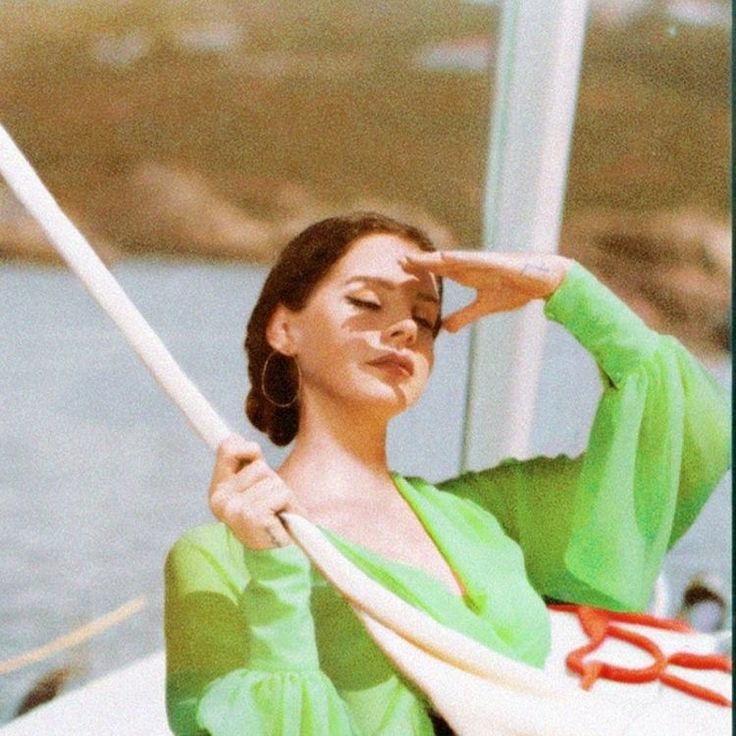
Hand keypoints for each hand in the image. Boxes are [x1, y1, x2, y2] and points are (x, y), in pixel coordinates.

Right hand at [208, 435, 303, 549]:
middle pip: (259, 465)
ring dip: (283, 496)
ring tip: (277, 515)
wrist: (280, 556)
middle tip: (272, 506)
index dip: (243, 446)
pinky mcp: (251, 515)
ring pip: (272, 480)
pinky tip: (281, 522)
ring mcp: (234, 508)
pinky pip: (281, 493)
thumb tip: (238, 440)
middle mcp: (220, 499)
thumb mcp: (257, 488)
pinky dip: (289, 505)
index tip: (252, 451)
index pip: (227, 449)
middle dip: (272, 482)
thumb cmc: (271, 518)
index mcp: (218, 491)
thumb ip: (247, 466)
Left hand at [402, 251, 572, 331]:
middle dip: (419, 262)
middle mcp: (472, 266)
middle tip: (398, 261)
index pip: (438, 270)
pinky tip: (445, 259)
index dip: (420, 270)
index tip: (400, 270)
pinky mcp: (496, 263)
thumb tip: (446, 328)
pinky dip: (459, 259)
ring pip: (453, 260)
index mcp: (468, 274)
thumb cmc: (515, 288)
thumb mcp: (485, 306)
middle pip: (440, 262)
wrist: (543, 279)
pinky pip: (475, 261)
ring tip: (414, 259)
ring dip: (433, 259)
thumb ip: (464, 315)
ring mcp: (483, 263)